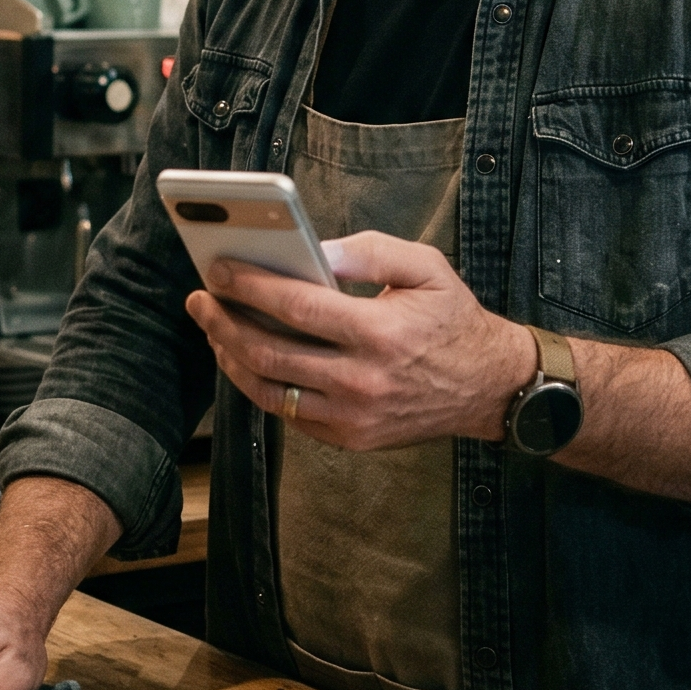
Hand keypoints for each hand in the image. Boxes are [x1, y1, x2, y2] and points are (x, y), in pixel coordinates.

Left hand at [185, 230, 535, 449]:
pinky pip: (289, 414)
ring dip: (231, 358)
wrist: (490, 388)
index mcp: (379, 331)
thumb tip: (310, 250)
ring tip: (214, 329)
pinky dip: (261, 386)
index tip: (217, 269)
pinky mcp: (351, 438)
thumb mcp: (425, 267)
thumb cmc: (453, 319)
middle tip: (200, 300)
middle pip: (269, 351)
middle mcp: (362, 379)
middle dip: (224, 322)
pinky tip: (246, 360)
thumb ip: (367, 251)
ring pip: (270, 390)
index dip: (248, 286)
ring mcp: (354, 416)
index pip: (295, 306)